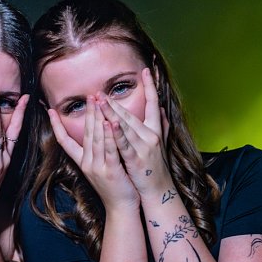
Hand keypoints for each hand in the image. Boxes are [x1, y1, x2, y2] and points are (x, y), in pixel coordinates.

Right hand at [48, 98, 137, 209]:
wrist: (121, 208)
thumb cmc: (114, 186)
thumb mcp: (100, 167)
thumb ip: (96, 151)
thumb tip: (95, 133)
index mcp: (82, 162)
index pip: (64, 141)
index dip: (56, 126)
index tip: (50, 110)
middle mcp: (87, 163)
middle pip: (85, 134)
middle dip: (87, 113)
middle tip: (88, 95)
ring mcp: (98, 167)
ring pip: (96, 138)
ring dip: (97, 118)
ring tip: (97, 101)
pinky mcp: (111, 170)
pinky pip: (109, 149)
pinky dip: (110, 135)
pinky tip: (111, 121)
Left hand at [101, 67, 171, 198]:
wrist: (158, 190)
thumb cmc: (157, 167)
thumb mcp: (162, 144)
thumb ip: (162, 125)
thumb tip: (160, 109)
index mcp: (156, 130)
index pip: (154, 104)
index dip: (151, 86)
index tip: (147, 70)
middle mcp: (151, 136)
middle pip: (131, 114)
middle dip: (115, 102)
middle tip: (101, 90)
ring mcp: (143, 147)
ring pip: (125, 126)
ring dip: (112, 112)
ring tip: (100, 100)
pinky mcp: (135, 159)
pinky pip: (123, 143)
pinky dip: (116, 133)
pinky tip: (109, 123)